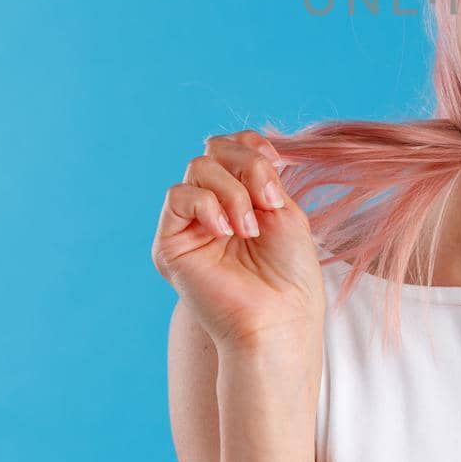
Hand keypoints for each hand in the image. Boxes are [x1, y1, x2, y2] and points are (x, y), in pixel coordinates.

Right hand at [150, 129, 325, 349]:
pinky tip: (226, 231)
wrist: (280, 317)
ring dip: (233, 191)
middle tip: (270, 203)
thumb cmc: (290, 273)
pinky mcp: (170, 244)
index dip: (252, 144)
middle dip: (248, 166)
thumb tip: (250, 146)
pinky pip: (178, 196)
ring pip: (198, 167)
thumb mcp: (283, 208)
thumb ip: (260, 174)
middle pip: (214, 150)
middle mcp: (212, 209)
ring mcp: (190, 225)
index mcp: (240, 199)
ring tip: (250, 228)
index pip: (230, 146)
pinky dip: (207, 205)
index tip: (278, 163)